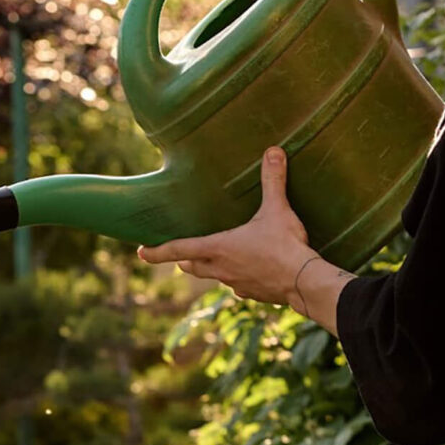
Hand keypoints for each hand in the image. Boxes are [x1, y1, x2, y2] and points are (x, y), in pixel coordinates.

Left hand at [137, 148, 312, 305]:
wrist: (303, 282)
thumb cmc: (284, 246)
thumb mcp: (277, 209)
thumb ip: (272, 181)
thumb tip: (273, 151)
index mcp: (218, 248)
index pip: (178, 249)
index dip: (157, 252)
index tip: (141, 253)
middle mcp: (221, 269)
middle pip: (191, 266)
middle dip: (183, 260)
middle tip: (179, 255)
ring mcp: (235, 284)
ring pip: (214, 276)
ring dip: (211, 268)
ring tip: (219, 258)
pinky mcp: (252, 293)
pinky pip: (238, 285)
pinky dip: (238, 277)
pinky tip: (250, 270)